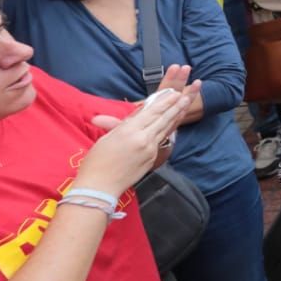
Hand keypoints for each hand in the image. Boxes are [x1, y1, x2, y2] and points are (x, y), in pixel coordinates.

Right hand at [78, 88, 192, 195]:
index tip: (174, 93)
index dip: (164, 102)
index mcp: (129, 132)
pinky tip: (172, 124)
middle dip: (175, 106)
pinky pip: (161, 140)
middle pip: (162, 119)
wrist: (100, 187)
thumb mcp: (107, 138)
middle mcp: (143, 139)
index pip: (151, 113)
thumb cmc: (96, 162)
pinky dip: (167, 130)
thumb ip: (124, 125)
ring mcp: (150, 150)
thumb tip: (136, 115)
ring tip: (185, 105)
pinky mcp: (152, 159)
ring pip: (165, 129)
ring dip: (175, 116)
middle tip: (185, 95)